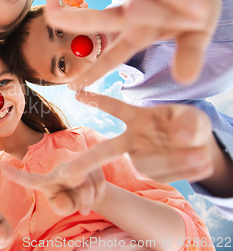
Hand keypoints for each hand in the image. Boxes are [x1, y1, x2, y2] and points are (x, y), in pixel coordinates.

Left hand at [0, 161, 105, 216]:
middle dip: (82, 198)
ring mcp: (76, 163)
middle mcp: (60, 169)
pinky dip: (99, 193)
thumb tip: (67, 202)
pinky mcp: (92, 161)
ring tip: (85, 204)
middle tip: (84, 211)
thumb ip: (62, 206)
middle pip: (71, 183)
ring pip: (88, 186)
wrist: (90, 192)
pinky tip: (94, 192)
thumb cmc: (69, 200)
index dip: (15, 176)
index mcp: (46, 181)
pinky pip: (99, 183)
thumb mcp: (63, 206)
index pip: (29, 180)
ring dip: (90, 200)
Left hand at [69, 0, 232, 85]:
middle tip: (50, 17)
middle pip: (99, 19)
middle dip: (75, 20)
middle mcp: (133, 11)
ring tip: (198, 14)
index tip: (74, 88)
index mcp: (138, 32)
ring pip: (143, 5)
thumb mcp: (195, 36)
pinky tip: (196, 5)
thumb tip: (184, 79)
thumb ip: (188, 54)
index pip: (112, 55)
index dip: (95, 72)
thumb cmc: (198, 4)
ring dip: (171, 11)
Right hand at [74, 91, 213, 182]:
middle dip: (85, 163)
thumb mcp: (195, 118)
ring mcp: (139, 158)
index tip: (75, 92)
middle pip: (105, 151)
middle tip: (67, 174)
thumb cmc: (191, 126)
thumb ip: (190, 123)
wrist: (201, 149)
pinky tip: (197, 162)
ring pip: (148, 166)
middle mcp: (132, 139)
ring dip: (175, 163)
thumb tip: (178, 137)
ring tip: (199, 154)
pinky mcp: (151, 173)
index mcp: (139, 118)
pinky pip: (164, 177)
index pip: (115, 108)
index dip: (96, 100)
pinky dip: (185, 171)